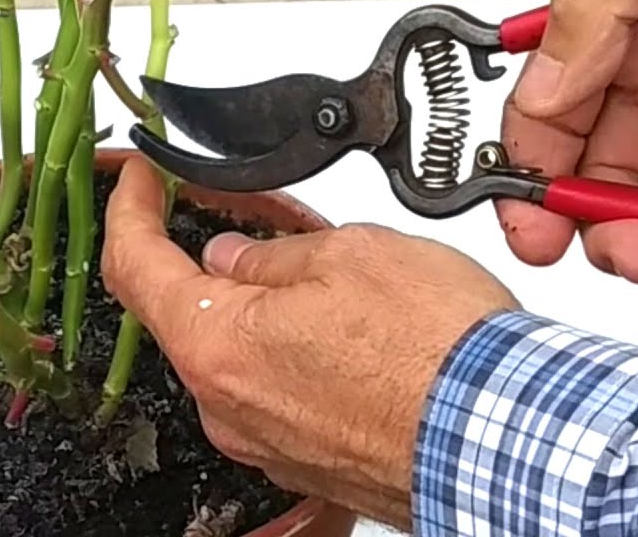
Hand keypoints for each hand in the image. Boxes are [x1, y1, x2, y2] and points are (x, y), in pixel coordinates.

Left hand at [101, 157, 520, 528]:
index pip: (133, 263)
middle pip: (186, 307)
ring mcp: (261, 439)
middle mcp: (224, 403)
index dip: (129, 208)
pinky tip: (334, 321)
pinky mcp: (302, 460)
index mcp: (216, 342)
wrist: (508, 443)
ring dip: (257, 299)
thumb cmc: (441, 355)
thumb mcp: (349, 255)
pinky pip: (273, 388)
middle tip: (250, 208)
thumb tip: (234, 257)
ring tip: (316, 260)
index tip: (138, 178)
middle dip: (210, 249)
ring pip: (235, 348)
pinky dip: (287, 346)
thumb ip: (270, 254)